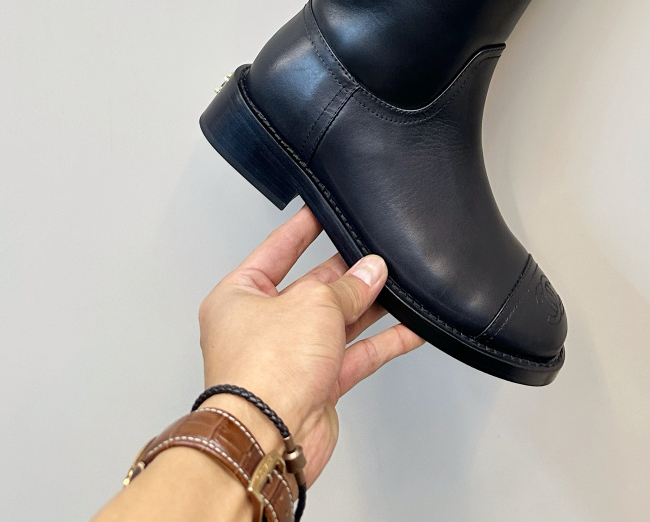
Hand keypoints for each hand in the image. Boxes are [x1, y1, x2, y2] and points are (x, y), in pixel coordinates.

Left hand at [197, 207, 422, 484]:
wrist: (269, 439)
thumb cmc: (264, 371)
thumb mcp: (312, 303)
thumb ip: (348, 286)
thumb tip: (372, 271)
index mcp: (239, 297)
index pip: (276, 250)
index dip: (302, 229)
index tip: (323, 210)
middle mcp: (261, 327)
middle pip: (311, 288)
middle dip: (347, 273)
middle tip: (377, 255)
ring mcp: (290, 359)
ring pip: (337, 323)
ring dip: (368, 306)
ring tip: (399, 285)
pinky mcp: (316, 387)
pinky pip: (355, 356)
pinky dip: (382, 342)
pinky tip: (410, 328)